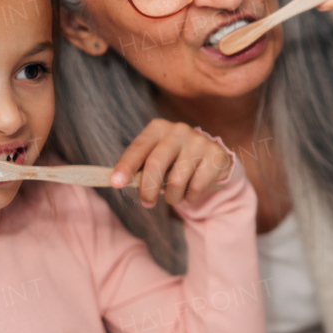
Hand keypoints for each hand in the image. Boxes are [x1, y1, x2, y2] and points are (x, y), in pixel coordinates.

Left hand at [110, 119, 232, 207]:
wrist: (211, 158)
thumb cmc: (174, 160)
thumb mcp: (155, 157)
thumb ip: (140, 167)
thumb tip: (117, 182)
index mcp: (158, 128)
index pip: (138, 148)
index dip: (126, 166)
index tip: (116, 183)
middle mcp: (178, 130)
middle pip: (156, 164)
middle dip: (148, 189)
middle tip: (147, 203)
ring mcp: (199, 141)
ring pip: (177, 180)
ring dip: (172, 197)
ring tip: (173, 197)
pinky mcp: (216, 155)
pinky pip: (196, 186)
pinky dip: (190, 197)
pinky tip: (190, 193)